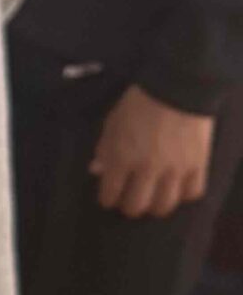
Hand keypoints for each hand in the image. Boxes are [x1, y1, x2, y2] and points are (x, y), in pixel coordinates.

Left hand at [91, 84, 214, 218]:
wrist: (177, 86)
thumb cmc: (139, 102)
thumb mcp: (113, 122)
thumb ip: (104, 149)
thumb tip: (96, 170)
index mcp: (121, 158)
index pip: (110, 194)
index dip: (108, 199)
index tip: (109, 198)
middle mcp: (146, 169)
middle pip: (136, 207)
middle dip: (130, 207)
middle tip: (131, 200)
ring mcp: (174, 170)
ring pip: (164, 206)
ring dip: (156, 205)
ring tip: (154, 198)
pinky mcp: (197, 166)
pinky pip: (191, 193)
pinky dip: (183, 194)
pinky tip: (178, 189)